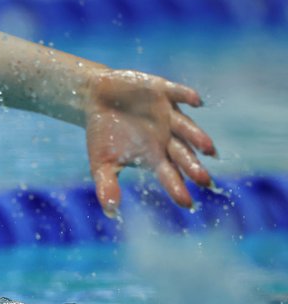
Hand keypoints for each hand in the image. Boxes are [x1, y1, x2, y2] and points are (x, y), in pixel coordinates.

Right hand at [84, 69, 215, 217]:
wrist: (95, 98)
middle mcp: (166, 136)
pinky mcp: (162, 91)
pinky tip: (197, 102)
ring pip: (186, 126)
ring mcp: (166, 113)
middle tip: (204, 181)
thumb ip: (107, 186)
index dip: (177, 188)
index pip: (169, 174)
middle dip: (193, 166)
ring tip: (208, 149)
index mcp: (154, 155)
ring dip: (196, 136)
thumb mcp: (101, 163)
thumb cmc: (101, 134)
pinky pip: (178, 93)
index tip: (187, 204)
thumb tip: (111, 212)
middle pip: (183, 153)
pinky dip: (187, 96)